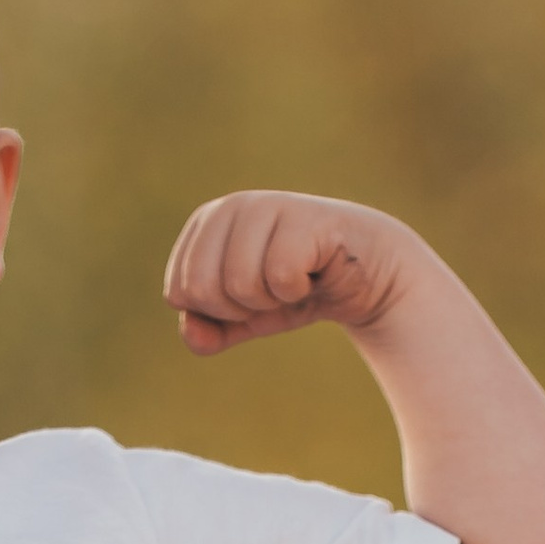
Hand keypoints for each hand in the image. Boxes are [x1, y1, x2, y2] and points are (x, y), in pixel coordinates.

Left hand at [163, 191, 419, 355]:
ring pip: (237, 284)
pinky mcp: (304, 218)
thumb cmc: (297, 291)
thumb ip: (208, 331)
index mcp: (206, 222)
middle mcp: (231, 206)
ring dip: (271, 300)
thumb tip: (192, 337)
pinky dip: (297, 291)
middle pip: (199, 289)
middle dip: (238, 308)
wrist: (367, 278)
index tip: (249, 296)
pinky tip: (315, 274)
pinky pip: (278, 277)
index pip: (178, 291)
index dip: (215, 312)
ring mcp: (267, 206)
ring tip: (294, 281)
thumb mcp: (244, 318)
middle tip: (272, 291)